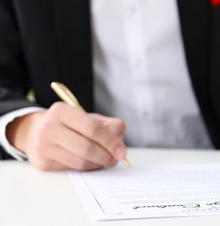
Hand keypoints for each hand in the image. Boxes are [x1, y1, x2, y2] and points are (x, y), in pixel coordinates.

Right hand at [6, 102, 126, 170]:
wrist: (37, 132)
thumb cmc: (70, 125)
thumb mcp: (89, 118)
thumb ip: (109, 126)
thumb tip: (119, 146)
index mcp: (62, 111)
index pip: (92, 128)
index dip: (110, 141)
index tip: (121, 151)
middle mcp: (49, 127)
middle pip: (86, 147)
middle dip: (106, 156)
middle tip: (115, 159)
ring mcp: (43, 146)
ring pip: (80, 162)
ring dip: (98, 164)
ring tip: (105, 160)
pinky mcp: (43, 163)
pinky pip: (72, 169)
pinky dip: (87, 168)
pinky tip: (91, 162)